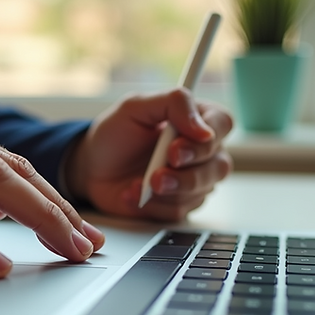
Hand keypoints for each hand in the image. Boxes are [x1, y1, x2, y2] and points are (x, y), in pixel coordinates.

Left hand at [65, 88, 233, 220]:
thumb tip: (203, 129)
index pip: (222, 124)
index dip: (205, 140)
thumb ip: (172, 104)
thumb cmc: (114, 135)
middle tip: (156, 175)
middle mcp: (201, 151)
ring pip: (202, 191)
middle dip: (186, 174)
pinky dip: (154, 205)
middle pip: (219, 165)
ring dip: (169, 191)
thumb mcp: (135, 107)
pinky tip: (135, 194)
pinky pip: (180, 210)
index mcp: (196, 119)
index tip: (175, 149)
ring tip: (142, 184)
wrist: (91, 169)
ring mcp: (193, 180)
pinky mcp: (179, 204)